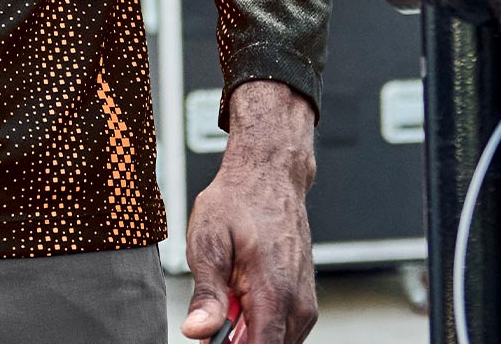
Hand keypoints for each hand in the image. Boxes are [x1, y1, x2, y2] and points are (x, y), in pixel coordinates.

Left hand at [182, 80, 318, 343]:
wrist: (269, 174)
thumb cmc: (238, 201)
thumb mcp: (208, 240)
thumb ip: (207, 292)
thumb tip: (196, 331)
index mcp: (275, 294)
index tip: (210, 334)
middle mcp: (298, 306)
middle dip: (236, 340)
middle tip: (213, 309)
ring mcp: (304, 305)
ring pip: (273, 342)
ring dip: (245, 331)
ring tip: (228, 292)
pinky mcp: (303, 302)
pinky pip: (279, 330)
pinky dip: (257, 322)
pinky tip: (240, 293)